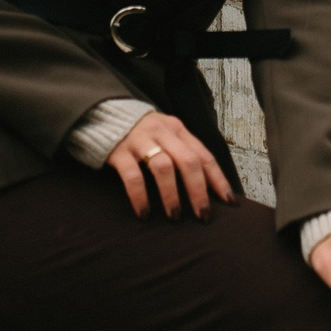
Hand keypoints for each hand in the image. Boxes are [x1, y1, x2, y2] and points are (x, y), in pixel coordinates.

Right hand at [107, 111, 234, 221]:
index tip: (229, 202)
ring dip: (172, 195)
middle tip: (203, 216)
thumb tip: (207, 186)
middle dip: (198, 191)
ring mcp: (139, 140)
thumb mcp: (165, 135)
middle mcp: (161, 132)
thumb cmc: (140, 133)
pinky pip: (133, 176)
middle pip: (188, 161)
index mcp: (177, 129)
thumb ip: (182, 152)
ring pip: (163, 167)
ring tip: (175, 217)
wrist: (101, 112)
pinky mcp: (117, 151)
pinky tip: (144, 213)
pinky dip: (140, 196)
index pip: (204, 155)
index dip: (218, 180)